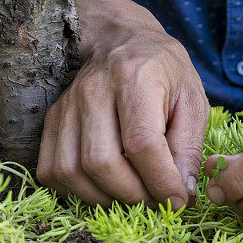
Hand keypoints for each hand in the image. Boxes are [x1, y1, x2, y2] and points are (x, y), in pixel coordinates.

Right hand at [36, 0, 208, 208]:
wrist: (120, 40)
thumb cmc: (164, 73)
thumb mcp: (192, 101)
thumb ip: (189, 147)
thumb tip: (181, 195)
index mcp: (136, 78)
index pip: (142, 144)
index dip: (160, 181)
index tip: (177, 200)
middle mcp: (94, 90)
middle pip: (102, 162)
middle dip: (133, 195)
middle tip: (155, 202)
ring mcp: (67, 105)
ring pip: (72, 171)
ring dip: (104, 198)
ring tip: (132, 198)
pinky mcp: (52, 120)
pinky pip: (50, 170)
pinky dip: (75, 191)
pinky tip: (104, 189)